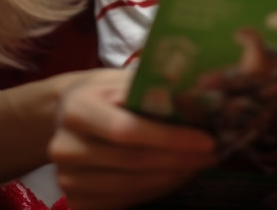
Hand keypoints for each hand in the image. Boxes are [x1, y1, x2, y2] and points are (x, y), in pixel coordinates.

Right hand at [49, 68, 217, 209]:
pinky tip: (175, 176)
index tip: (206, 140)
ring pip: (131, 186)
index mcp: (77, 108)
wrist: (66, 116)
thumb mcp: (121, 79)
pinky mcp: (75, 199)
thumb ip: (152, 87)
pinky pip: (123, 201)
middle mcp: (65, 146)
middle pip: (132, 161)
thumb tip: (198, 98)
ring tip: (199, 165)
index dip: (170, 138)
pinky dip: (155, 190)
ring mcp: (67, 177)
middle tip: (212, 155)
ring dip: (172, 177)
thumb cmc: (103, 94)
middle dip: (179, 160)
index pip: (127, 130)